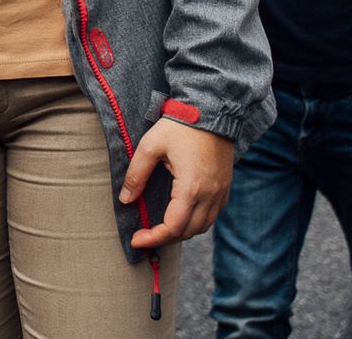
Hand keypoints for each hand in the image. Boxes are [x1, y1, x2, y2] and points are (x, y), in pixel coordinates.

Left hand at [121, 117, 234, 250]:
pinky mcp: (225, 187)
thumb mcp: (150, 146)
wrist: (212, 111)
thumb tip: (125, 199)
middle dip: (165, 238)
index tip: (136, 240)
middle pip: (189, 231)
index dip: (154, 237)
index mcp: (191, 187)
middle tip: (144, 235)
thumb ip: (136, 174)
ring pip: (203, 226)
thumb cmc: (179, 126)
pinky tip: (181, 215)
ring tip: (161, 228)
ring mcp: (221, 192)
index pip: (173, 226)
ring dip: (182, 232)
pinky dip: (196, 222)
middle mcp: (210, 195)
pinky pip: (212, 215)